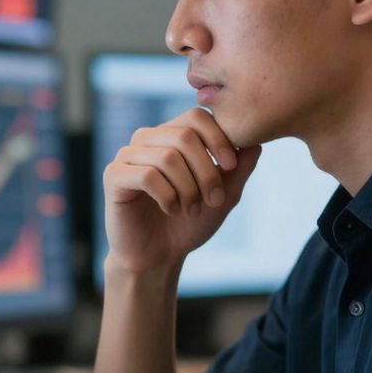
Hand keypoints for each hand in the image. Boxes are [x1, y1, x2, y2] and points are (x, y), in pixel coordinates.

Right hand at [102, 108, 261, 275]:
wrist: (158, 256)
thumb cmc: (189, 223)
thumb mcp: (223, 195)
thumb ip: (239, 168)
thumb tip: (257, 140)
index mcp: (171, 135)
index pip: (197, 116)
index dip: (219, 138)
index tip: (231, 167)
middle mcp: (147, 139)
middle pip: (184, 135)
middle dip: (206, 171)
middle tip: (213, 199)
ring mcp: (127, 155)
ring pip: (167, 157)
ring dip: (188, 189)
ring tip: (191, 210)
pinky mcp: (114, 176)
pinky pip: (146, 176)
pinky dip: (167, 197)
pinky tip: (171, 210)